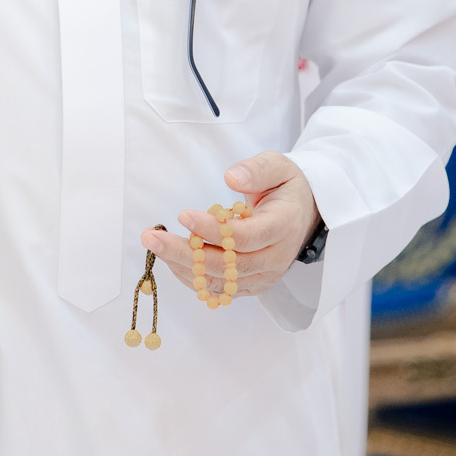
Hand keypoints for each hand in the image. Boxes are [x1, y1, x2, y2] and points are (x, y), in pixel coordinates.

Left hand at [142, 152, 319, 298]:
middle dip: (185, 253)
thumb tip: (231, 177)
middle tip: (152, 238)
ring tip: (155, 244)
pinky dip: (192, 277)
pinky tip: (171, 258)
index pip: (245, 237)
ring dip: (183, 266)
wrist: (303, 214)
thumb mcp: (279, 166)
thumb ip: (257, 170)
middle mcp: (275, 258)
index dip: (212, 230)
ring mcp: (263, 276)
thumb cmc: (286, 187)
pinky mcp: (252, 285)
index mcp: (283, 226)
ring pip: (219, 281)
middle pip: (228, 265)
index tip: (183, 215)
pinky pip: (218, 289)